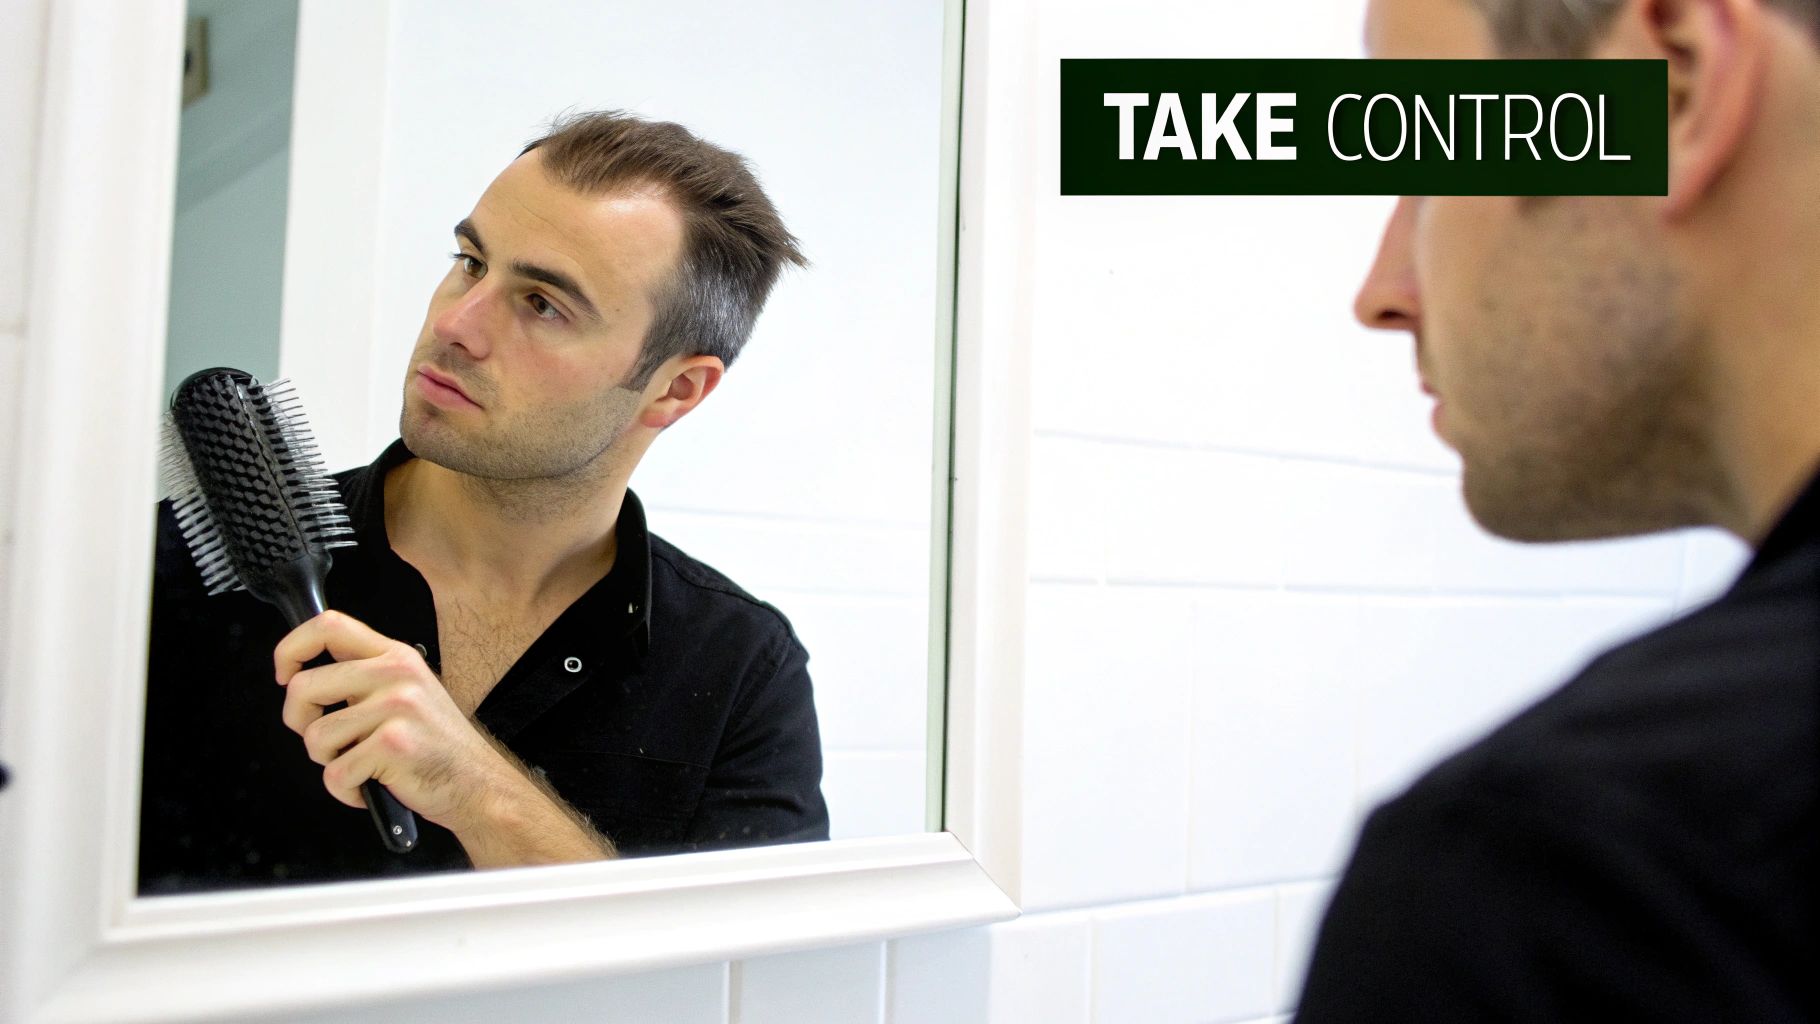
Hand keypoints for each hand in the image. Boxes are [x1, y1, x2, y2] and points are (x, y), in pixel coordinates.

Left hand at [273, 610, 519, 832]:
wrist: (476, 784)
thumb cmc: (435, 745)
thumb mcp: (406, 692)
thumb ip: (363, 678)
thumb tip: (304, 682)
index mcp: (395, 656)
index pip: (328, 626)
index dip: (291, 648)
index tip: (285, 674)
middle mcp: (396, 674)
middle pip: (304, 686)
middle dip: (300, 722)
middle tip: (326, 739)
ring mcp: (396, 708)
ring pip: (315, 737)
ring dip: (330, 762)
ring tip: (362, 763)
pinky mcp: (393, 746)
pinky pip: (335, 774)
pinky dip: (346, 790)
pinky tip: (372, 784)